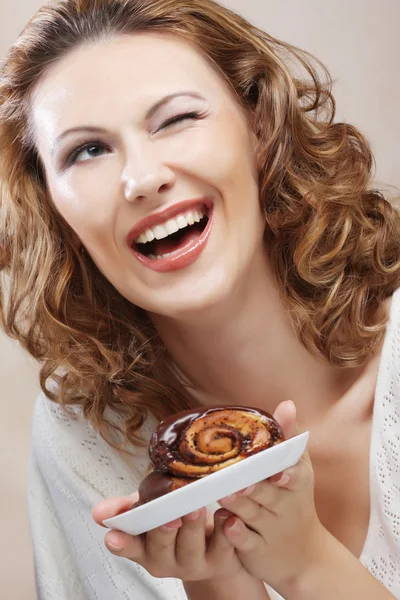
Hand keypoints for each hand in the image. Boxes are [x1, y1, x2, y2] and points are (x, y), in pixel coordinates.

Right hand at [92, 493, 244, 582]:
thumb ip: (126, 508)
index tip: (113, 536)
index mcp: (145, 548)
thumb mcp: (149, 510)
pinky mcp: (221, 558)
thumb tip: (99, 512)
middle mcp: (166, 560)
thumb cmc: (176, 519)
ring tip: (195, 507)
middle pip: (161, 548)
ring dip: (193, 526)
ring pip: (191, 547)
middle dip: (163, 531)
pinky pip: (224, 544)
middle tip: (168, 514)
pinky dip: (225, 528)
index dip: (121, 543)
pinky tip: (225, 515)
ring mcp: (194, 562)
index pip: (128, 547)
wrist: (211, 542)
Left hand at [218, 400, 326, 593]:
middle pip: (269, 495)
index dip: (286, 475)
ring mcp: (271, 530)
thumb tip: (287, 403)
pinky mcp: (256, 550)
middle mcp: (286, 507)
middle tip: (237, 480)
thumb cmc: (296, 501)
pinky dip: (236, 534)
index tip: (278, 474)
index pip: (295, 476)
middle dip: (254, 488)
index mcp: (297, 484)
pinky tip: (226, 525)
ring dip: (239, 505)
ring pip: (253, 515)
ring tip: (224, 494)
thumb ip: (289, 437)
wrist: (305, 557)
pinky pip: (244, 542)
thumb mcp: (300, 469)